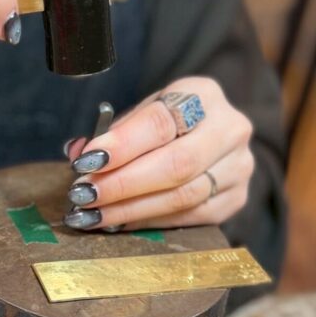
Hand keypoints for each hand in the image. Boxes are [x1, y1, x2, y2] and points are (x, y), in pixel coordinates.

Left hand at [62, 77, 253, 230]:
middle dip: (123, 184)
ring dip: (131, 209)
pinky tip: (119, 221)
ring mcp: (238, 165)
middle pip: (177, 164)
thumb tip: (77, 152)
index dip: (122, 145)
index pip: (160, 122)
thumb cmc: (168, 122)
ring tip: (92, 214)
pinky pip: (190, 217)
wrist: (212, 135)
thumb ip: (113, 132)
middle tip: (84, 195)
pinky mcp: (237, 197)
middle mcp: (230, 128)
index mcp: (202, 95)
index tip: (86, 161)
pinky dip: (150, 221)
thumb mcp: (143, 113)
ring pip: (183, 196)